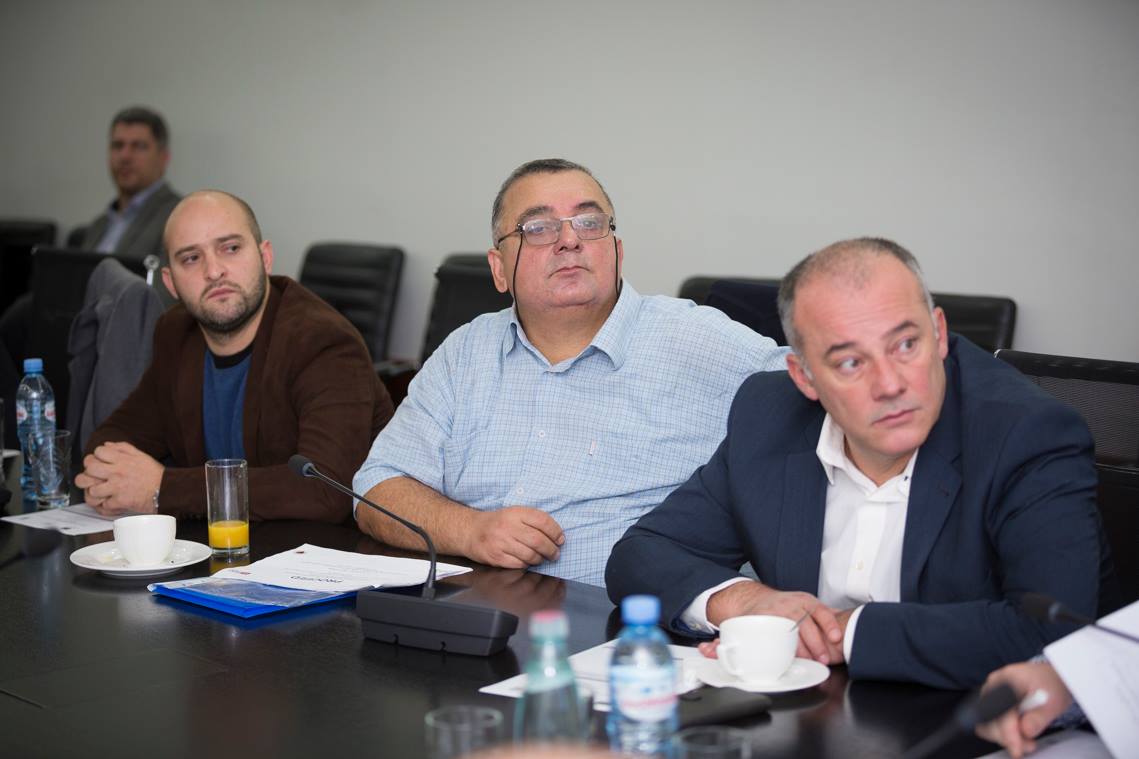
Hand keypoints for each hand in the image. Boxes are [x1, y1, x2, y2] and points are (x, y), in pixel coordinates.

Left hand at [74, 442, 162, 514]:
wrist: (166, 490)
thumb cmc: (154, 474)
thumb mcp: (140, 455)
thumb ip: (122, 447)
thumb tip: (106, 445)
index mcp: (122, 459)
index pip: (98, 452)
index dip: (95, 456)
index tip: (98, 462)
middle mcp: (117, 472)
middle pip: (89, 470)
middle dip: (88, 473)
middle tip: (92, 477)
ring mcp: (117, 488)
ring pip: (92, 490)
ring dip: (93, 492)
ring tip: (98, 492)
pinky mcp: (120, 502)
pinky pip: (103, 506)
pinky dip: (104, 506)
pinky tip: (108, 502)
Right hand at [462, 506, 564, 568]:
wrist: (471, 531)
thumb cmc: (498, 523)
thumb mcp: (514, 514)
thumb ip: (534, 521)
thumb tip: (557, 536)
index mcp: (516, 512)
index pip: (543, 521)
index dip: (556, 532)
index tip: (560, 540)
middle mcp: (508, 526)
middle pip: (539, 541)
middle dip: (551, 550)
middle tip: (555, 554)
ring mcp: (501, 542)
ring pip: (530, 555)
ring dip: (540, 559)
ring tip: (541, 558)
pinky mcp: (496, 557)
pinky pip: (519, 564)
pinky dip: (527, 565)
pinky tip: (527, 561)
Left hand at [703, 581, 845, 664]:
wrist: (752, 598)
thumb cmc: (748, 619)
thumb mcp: (734, 629)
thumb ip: (720, 643)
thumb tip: (706, 651)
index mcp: (764, 614)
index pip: (779, 630)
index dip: (791, 647)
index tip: (797, 659)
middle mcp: (781, 606)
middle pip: (798, 627)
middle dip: (809, 647)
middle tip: (815, 662)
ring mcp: (795, 601)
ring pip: (812, 620)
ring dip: (821, 640)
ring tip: (826, 657)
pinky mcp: (807, 599)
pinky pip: (822, 611)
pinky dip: (831, 623)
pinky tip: (837, 636)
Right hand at [975, 661, 1072, 757]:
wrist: (1050, 678)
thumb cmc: (1050, 684)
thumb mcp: (1053, 702)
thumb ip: (1039, 717)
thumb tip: (1026, 731)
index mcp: (1006, 679)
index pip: (999, 710)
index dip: (1008, 732)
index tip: (1017, 748)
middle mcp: (994, 685)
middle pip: (989, 718)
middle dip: (1007, 737)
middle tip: (1028, 745)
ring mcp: (992, 693)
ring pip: (988, 723)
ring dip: (1005, 737)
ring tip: (1026, 741)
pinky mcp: (993, 702)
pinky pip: (991, 723)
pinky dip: (1004, 733)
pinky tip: (1020, 735)